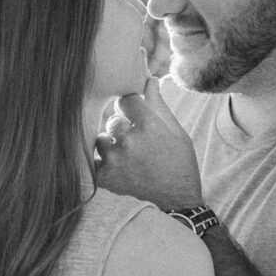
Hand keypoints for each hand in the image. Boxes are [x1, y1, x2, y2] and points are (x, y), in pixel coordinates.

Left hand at [95, 76, 202, 209]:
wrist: (177, 197)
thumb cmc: (179, 160)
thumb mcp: (175, 130)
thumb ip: (157, 103)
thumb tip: (149, 78)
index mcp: (148, 125)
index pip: (125, 100)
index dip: (132, 107)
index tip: (137, 115)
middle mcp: (129, 140)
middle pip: (113, 120)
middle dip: (123, 127)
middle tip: (138, 142)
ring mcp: (115, 160)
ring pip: (102, 138)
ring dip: (112, 144)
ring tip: (130, 156)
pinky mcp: (105, 176)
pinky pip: (96, 159)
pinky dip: (104, 162)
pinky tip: (120, 167)